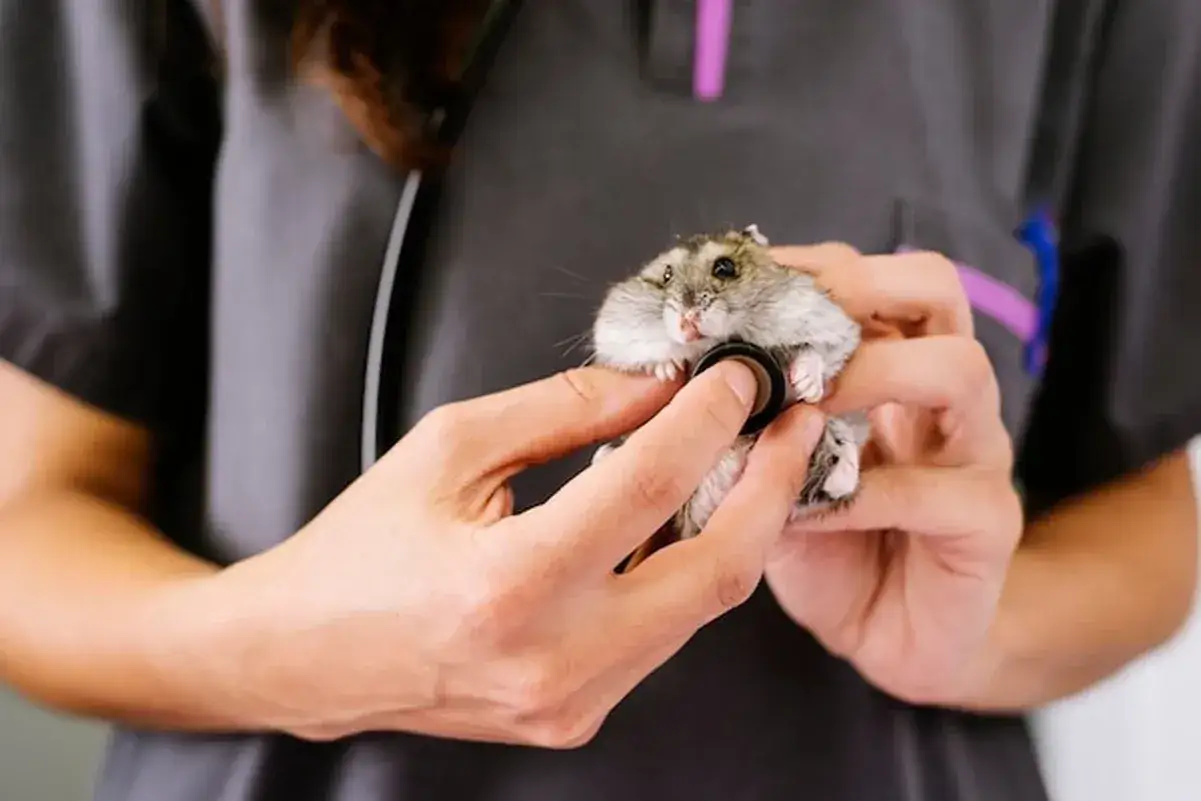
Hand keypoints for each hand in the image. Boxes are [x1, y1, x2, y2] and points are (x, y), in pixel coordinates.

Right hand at [193, 361, 824, 744]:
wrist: (308, 654)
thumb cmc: (363, 547)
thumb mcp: (451, 448)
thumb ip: (565, 410)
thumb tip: (656, 385)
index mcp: (511, 582)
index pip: (651, 483)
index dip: (708, 418)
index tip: (736, 378)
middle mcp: (554, 657)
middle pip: (716, 567)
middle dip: (773, 486)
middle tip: (791, 423)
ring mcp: (571, 700)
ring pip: (700, 608)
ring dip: (738, 528)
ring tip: (750, 462)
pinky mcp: (576, 715)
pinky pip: (663, 635)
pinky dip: (687, 570)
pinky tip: (691, 520)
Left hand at [762, 243, 1023, 705]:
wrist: (889, 637)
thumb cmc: (826, 545)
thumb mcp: (771, 474)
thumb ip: (745, 427)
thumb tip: (675, 381)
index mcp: (895, 368)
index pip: (870, 278)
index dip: (808, 268)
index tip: (737, 284)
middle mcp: (944, 395)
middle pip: (936, 290)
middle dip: (854, 291)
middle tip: (784, 328)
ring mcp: (977, 454)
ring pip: (958, 370)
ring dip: (868, 373)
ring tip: (800, 403)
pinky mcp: (988, 523)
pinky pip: (934, 492)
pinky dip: (858, 496)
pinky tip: (802, 512)